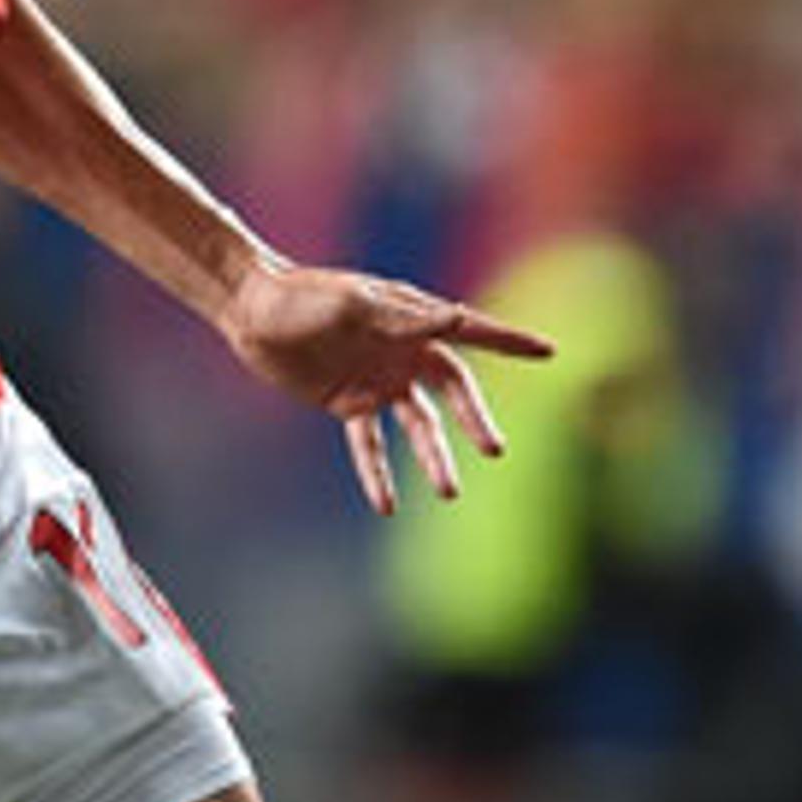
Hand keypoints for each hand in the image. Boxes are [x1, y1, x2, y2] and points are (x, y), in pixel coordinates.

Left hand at [221, 261, 556, 517]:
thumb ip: (401, 318)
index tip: (549, 353)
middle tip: (494, 449)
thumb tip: (455, 319)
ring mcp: (377, 380)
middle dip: (473, 420)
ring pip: (418, 426)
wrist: (252, 312)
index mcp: (411, 319)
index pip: (472, 332)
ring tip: (451, 493)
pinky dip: (377, 473)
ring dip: (433, 458)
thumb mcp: (352, 303)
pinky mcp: (348, 404)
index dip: (510, 342)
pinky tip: (387, 505)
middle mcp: (402, 351)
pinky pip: (369, 445)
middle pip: (452, 390)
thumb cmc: (302, 296)